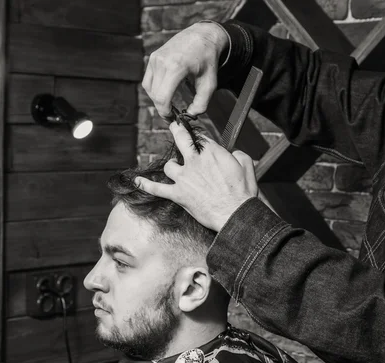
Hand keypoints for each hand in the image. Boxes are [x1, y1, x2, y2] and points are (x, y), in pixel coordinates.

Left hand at [134, 123, 257, 231]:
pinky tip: (137, 182)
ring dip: (172, 167)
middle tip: (174, 127)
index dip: (199, 137)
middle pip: (181, 140)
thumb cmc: (243, 193)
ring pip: (169, 165)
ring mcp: (185, 178)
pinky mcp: (178, 194)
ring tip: (175, 170)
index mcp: (213, 153)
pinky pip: (157, 188)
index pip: (201, 138)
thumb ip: (238, 155)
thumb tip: (233, 153)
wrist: (235, 214)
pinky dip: (146, 185)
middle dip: (177, 131)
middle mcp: (195, 162)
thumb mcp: (247, 166)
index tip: (197, 136)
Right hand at [142, 21, 228, 117]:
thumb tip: (189, 115)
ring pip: (149, 88)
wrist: (202, 36)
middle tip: (171, 114)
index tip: (171, 118)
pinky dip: (154, 89)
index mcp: (176, 67)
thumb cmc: (207, 60)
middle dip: (162, 108)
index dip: (165, 112)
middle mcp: (162, 62)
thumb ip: (201, 103)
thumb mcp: (210, 83)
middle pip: (155, 95)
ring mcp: (155, 58)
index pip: (162, 97)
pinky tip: (165, 92)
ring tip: (169, 104)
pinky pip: (149, 80)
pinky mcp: (153, 57)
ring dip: (157, 99)